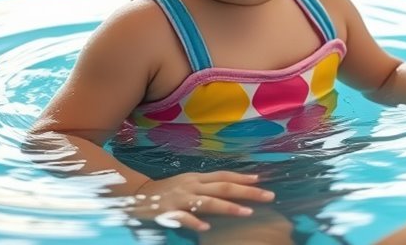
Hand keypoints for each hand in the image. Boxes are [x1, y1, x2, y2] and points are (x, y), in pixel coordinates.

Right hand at [128, 171, 274, 231]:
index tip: (261, 181)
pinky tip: (206, 228)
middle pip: (223, 187)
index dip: (243, 178)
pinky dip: (195, 222)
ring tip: (246, 212)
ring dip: (228, 207)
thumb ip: (208, 187)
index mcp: (197, 178)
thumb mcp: (189, 184)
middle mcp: (192, 185)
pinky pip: (183, 217)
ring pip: (207, 201)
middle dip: (247, 191)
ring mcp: (181, 197)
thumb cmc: (168, 190)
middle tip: (268, 196)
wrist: (137, 194)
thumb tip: (233, 189)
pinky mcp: (168, 210)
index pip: (224, 176)